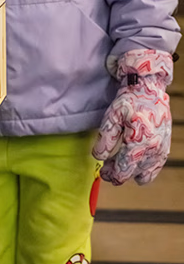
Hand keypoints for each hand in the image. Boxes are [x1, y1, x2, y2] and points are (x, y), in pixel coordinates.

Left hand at [92, 49, 172, 185]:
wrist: (148, 88)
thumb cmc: (129, 101)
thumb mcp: (112, 116)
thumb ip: (106, 139)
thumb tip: (99, 157)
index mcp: (139, 141)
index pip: (124, 170)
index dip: (112, 175)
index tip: (103, 172)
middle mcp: (153, 149)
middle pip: (133, 174)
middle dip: (118, 174)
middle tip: (107, 169)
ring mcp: (161, 149)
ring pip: (145, 173)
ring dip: (131, 172)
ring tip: (120, 163)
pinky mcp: (165, 147)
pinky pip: (156, 167)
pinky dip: (144, 168)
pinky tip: (134, 162)